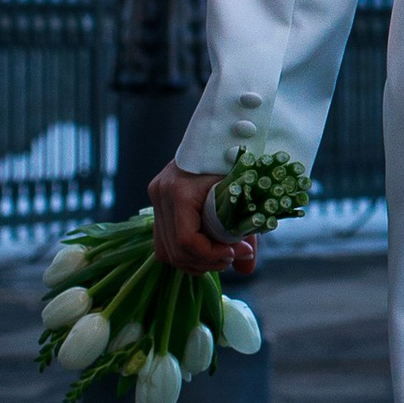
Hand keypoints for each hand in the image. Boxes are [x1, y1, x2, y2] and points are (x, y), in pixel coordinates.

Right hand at [148, 163, 258, 278]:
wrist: (220, 134)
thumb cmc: (235, 161)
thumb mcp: (244, 195)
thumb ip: (247, 233)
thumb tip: (246, 269)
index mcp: (178, 190)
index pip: (186, 241)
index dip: (211, 255)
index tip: (235, 252)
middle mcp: (160, 194)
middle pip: (175, 251)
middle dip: (207, 261)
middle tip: (232, 256)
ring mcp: (155, 198)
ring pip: (166, 252)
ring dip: (195, 262)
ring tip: (221, 254)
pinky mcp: (158, 203)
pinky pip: (164, 243)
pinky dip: (185, 253)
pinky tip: (206, 249)